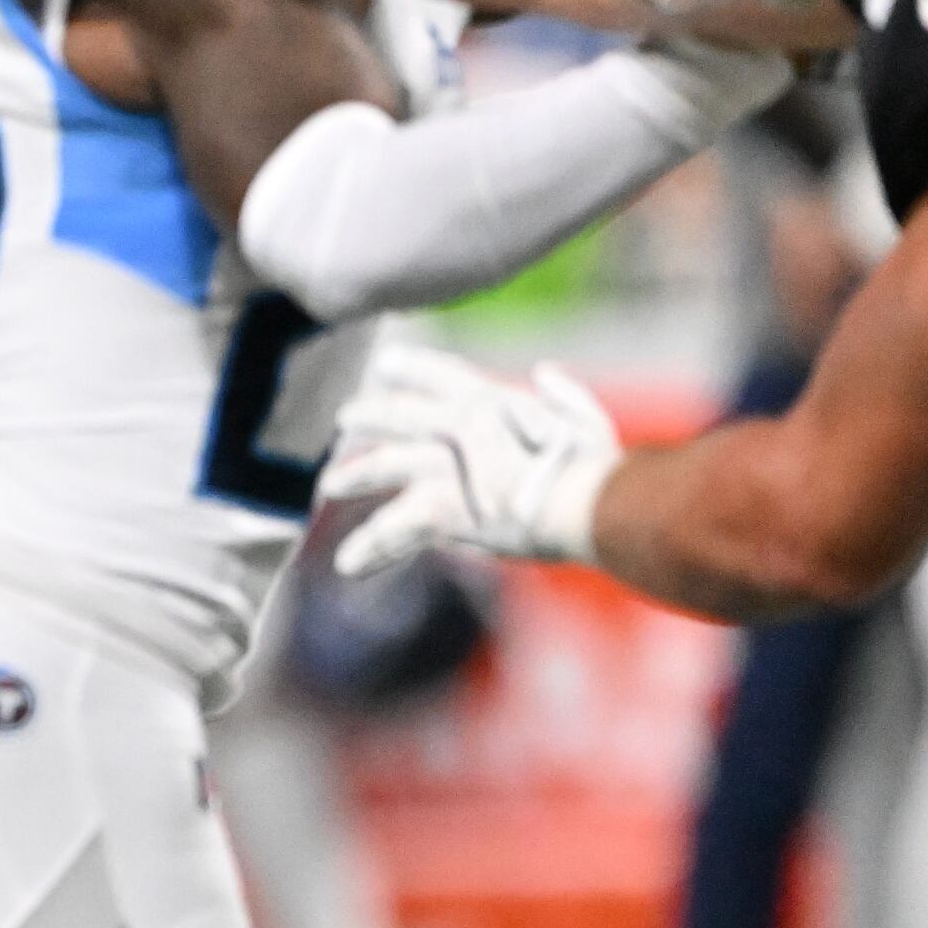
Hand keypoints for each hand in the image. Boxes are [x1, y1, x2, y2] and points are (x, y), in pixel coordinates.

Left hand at [322, 345, 621, 579]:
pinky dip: (371, 549)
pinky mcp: (442, 509)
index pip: (447, 375)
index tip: (385, 362)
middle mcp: (464, 425)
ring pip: (387, 464)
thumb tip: (546, 372)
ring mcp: (449, 466)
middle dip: (371, 415)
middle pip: (403, 415)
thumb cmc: (600, 472)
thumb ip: (566, 396)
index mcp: (498, 403)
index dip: (414, 367)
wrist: (593, 508)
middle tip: (344, 417)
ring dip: (355, 474)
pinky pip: (394, 530)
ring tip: (328, 484)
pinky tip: (347, 565)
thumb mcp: (589, 423)